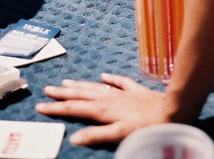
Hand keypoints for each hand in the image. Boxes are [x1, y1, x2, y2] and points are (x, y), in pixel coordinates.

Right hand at [35, 73, 173, 145]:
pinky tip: (103, 76)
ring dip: (80, 85)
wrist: (172, 111)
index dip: (57, 108)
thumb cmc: (146, 128)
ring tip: (66, 82)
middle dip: (63, 94)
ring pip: (96, 88)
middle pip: (82, 95)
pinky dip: (110, 79)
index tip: (41, 106)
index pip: (75, 108)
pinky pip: (120, 82)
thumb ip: (96, 135)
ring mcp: (123, 94)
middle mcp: (110, 99)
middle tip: (48, 89)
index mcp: (103, 110)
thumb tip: (74, 137)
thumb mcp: (119, 134)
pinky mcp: (136, 92)